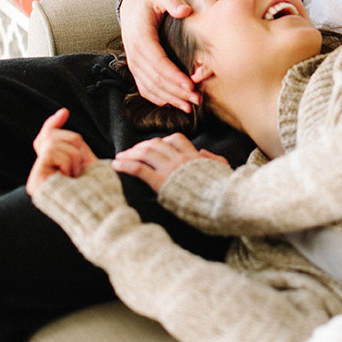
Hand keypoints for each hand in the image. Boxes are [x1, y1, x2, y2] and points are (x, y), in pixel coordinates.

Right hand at [26, 108, 97, 195]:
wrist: (102, 208)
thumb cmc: (97, 188)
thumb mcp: (83, 157)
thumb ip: (71, 141)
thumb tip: (61, 112)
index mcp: (51, 169)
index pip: (44, 140)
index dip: (52, 124)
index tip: (64, 112)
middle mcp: (40, 174)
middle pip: (48, 137)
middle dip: (71, 141)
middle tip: (81, 162)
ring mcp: (36, 179)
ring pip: (52, 143)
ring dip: (73, 155)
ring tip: (78, 174)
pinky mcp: (35, 181)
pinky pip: (51, 152)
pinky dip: (68, 159)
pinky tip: (72, 176)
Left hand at [113, 133, 228, 192]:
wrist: (222, 201)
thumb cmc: (224, 190)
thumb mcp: (223, 169)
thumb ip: (213, 159)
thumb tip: (202, 152)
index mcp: (194, 157)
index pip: (176, 139)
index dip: (162, 141)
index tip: (152, 146)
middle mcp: (180, 159)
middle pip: (156, 144)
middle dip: (141, 146)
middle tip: (130, 152)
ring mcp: (170, 169)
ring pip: (145, 152)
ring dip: (130, 153)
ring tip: (120, 157)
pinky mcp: (161, 182)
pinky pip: (140, 168)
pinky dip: (126, 165)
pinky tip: (117, 165)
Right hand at [119, 0, 197, 112]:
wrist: (132, 6)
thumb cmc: (150, 0)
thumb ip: (172, 0)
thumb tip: (184, 10)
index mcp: (141, 37)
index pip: (158, 62)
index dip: (174, 76)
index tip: (191, 85)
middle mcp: (134, 53)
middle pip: (155, 79)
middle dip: (176, 92)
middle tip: (197, 99)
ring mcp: (134, 63)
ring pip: (150, 87)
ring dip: (170, 99)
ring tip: (189, 106)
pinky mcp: (137, 68)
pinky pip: (145, 88)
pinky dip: (159, 98)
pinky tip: (174, 103)